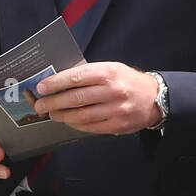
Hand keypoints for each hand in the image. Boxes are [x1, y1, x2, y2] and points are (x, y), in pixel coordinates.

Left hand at [31, 62, 161, 134]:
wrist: (155, 98)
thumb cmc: (128, 82)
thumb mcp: (112, 69)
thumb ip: (89, 74)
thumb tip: (60, 82)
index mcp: (109, 73)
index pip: (76, 77)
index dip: (55, 83)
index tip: (42, 87)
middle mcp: (113, 91)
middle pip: (75, 98)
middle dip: (53, 102)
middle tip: (40, 104)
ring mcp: (116, 110)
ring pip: (80, 115)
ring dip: (62, 115)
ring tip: (52, 113)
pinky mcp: (117, 125)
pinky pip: (90, 127)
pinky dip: (75, 124)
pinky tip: (69, 121)